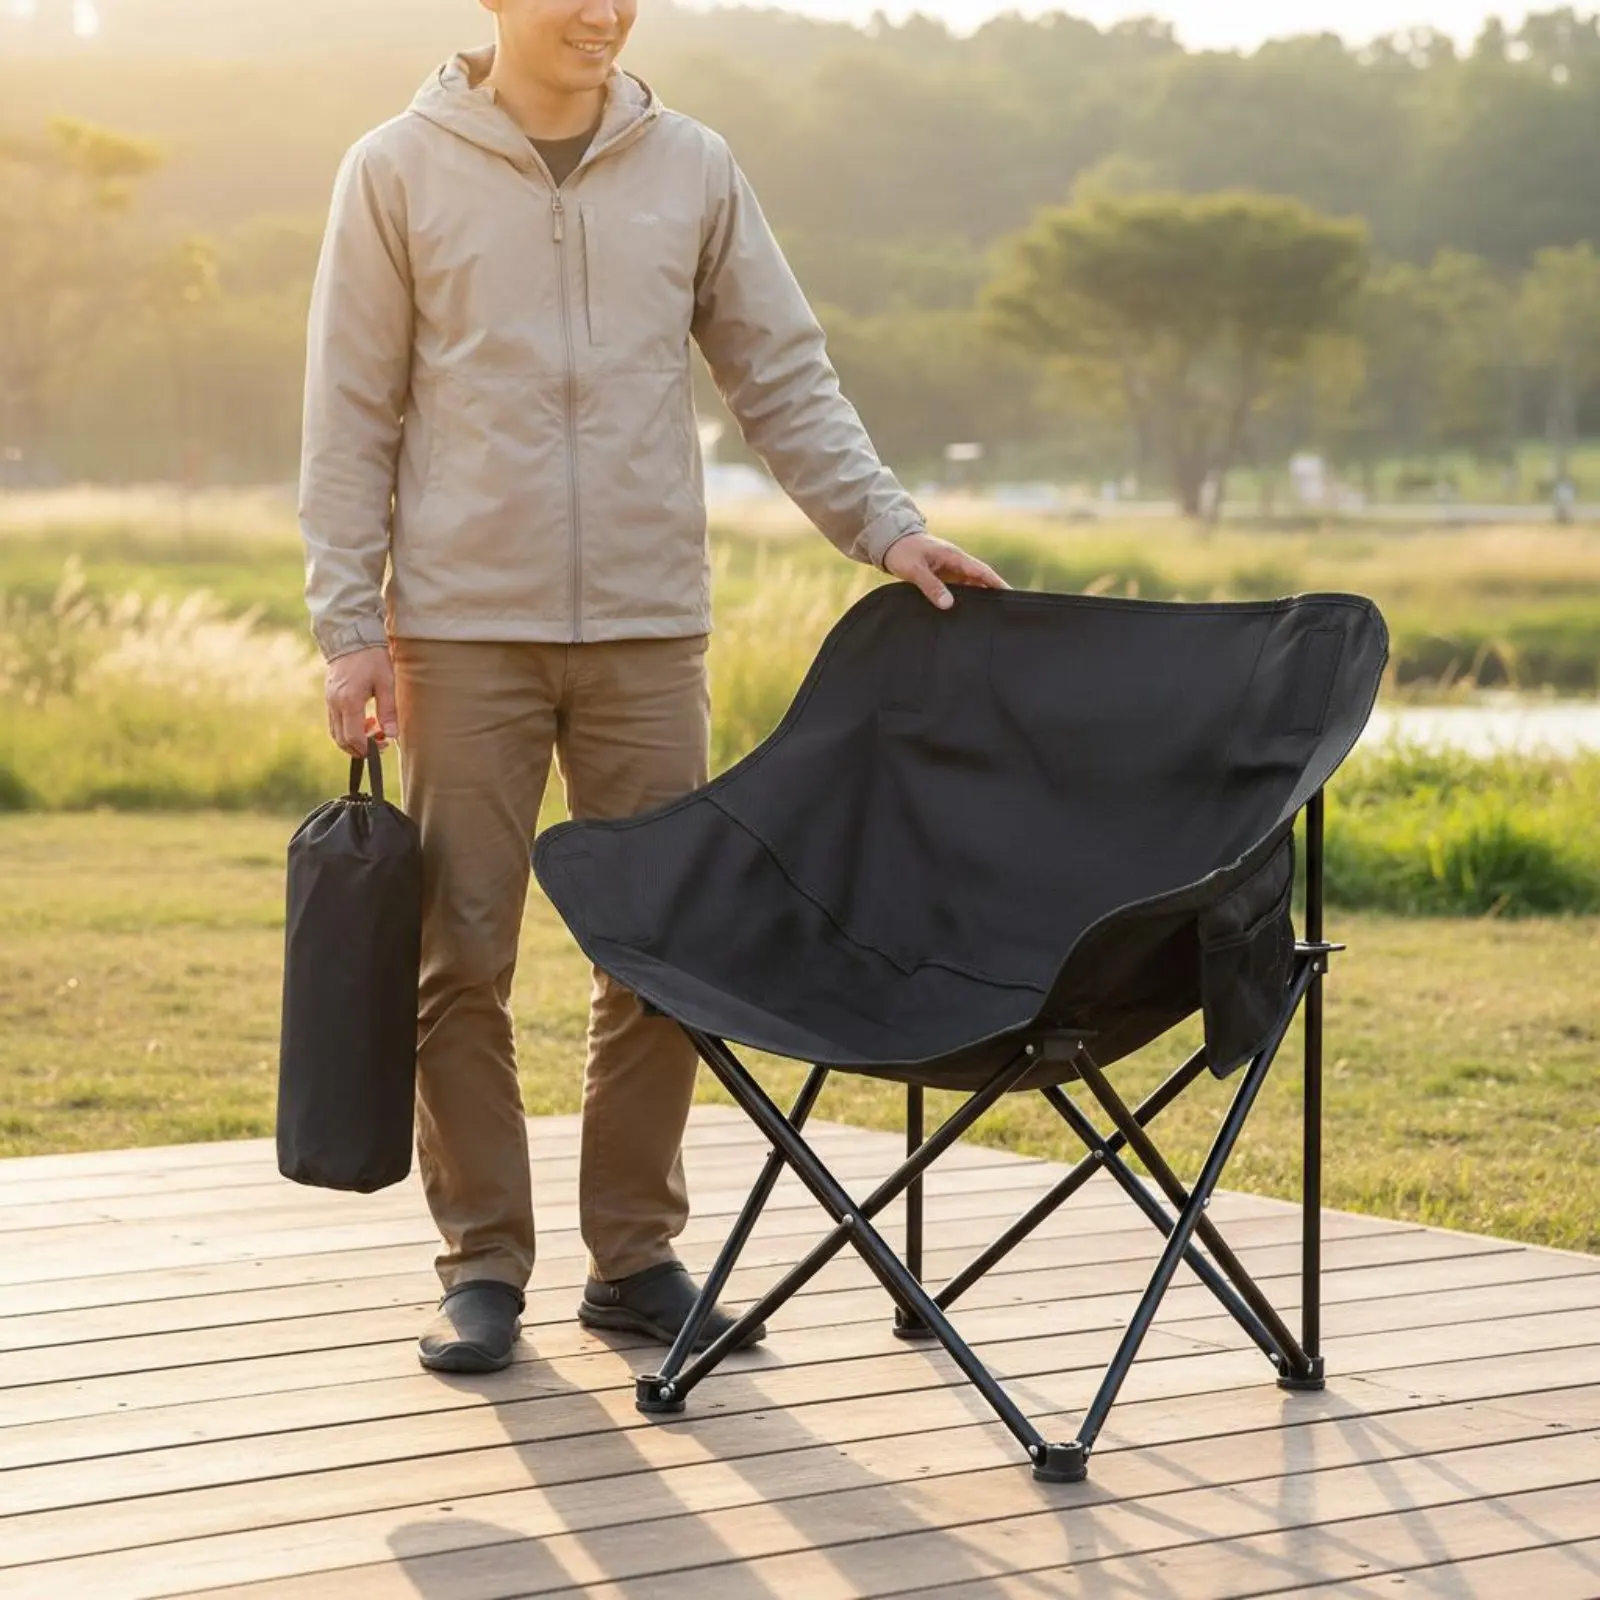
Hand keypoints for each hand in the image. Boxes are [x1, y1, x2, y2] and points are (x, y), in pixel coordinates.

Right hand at [325, 644, 397, 758]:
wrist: (352, 637)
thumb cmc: (371, 658)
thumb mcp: (386, 682)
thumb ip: (388, 710)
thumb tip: (391, 735)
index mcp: (349, 701)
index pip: (353, 737)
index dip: (368, 748)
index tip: (383, 746)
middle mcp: (335, 703)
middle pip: (341, 739)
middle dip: (359, 748)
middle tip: (379, 745)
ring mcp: (329, 700)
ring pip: (335, 732)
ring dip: (352, 739)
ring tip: (373, 732)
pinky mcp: (329, 697)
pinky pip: (334, 721)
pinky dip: (347, 728)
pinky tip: (364, 721)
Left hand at [883, 532, 1007, 609]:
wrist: (890, 541)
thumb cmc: (903, 551)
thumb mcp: (915, 569)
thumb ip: (931, 587)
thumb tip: (948, 605)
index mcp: (954, 557)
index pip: (982, 571)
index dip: (997, 584)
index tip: (1010, 595)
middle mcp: (956, 563)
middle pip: (980, 580)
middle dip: (992, 594)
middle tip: (1004, 613)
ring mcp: (950, 570)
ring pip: (969, 586)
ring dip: (977, 599)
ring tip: (988, 618)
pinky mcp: (943, 577)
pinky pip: (958, 590)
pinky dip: (963, 600)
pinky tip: (965, 614)